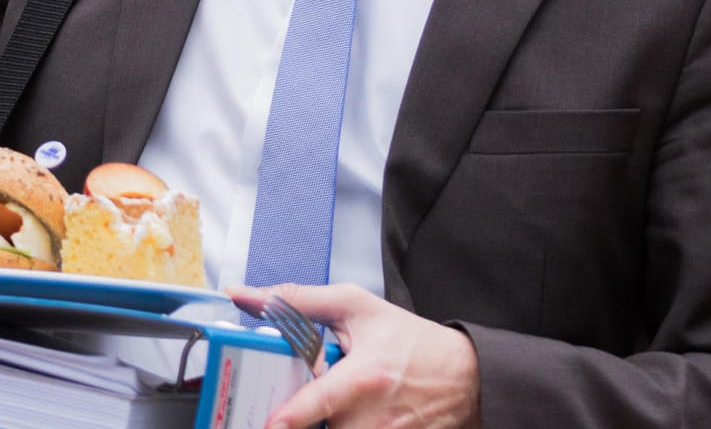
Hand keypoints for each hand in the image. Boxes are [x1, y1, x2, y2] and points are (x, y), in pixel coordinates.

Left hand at [228, 282, 480, 428]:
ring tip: (342, 402)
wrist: (465, 377)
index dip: (286, 419)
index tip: (270, 423)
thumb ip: (297, 301)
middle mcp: (370, 417)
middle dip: (304, 413)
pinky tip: (358, 413)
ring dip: (327, 422)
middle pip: (315, 426)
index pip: (314, 405)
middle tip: (311, 393)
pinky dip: (347, 426)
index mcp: (361, 378)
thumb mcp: (355, 307)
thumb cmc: (409, 341)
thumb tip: (245, 295)